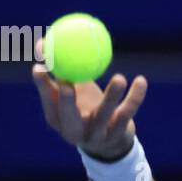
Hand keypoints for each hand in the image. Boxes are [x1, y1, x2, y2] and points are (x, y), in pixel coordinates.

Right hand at [31, 38, 146, 159]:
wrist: (108, 137)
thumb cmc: (83, 105)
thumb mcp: (70, 90)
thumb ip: (58, 70)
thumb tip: (40, 43)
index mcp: (58, 120)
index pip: (49, 103)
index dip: (42, 87)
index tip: (40, 67)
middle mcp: (74, 132)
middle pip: (69, 119)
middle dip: (66, 103)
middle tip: (67, 83)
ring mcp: (96, 135)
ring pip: (104, 115)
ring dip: (111, 96)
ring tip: (119, 78)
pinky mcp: (117, 134)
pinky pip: (127, 113)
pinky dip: (135, 97)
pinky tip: (141, 81)